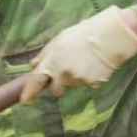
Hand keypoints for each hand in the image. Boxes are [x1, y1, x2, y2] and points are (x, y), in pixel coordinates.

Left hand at [18, 6, 136, 103]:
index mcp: (51, 62)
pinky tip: (95, 65)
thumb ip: (45, 55)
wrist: (111, 36)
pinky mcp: (93, 84)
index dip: (29, 94)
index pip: (35, 82)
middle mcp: (63, 74)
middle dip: (59, 85)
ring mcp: (78, 80)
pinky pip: (88, 84)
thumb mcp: (59, 40)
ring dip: (75, 78)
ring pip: (73, 86)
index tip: (25, 102)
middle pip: (56, 91)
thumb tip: (33, 66)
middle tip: (68, 71)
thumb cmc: (83, 34)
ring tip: (85, 61)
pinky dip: (90, 78)